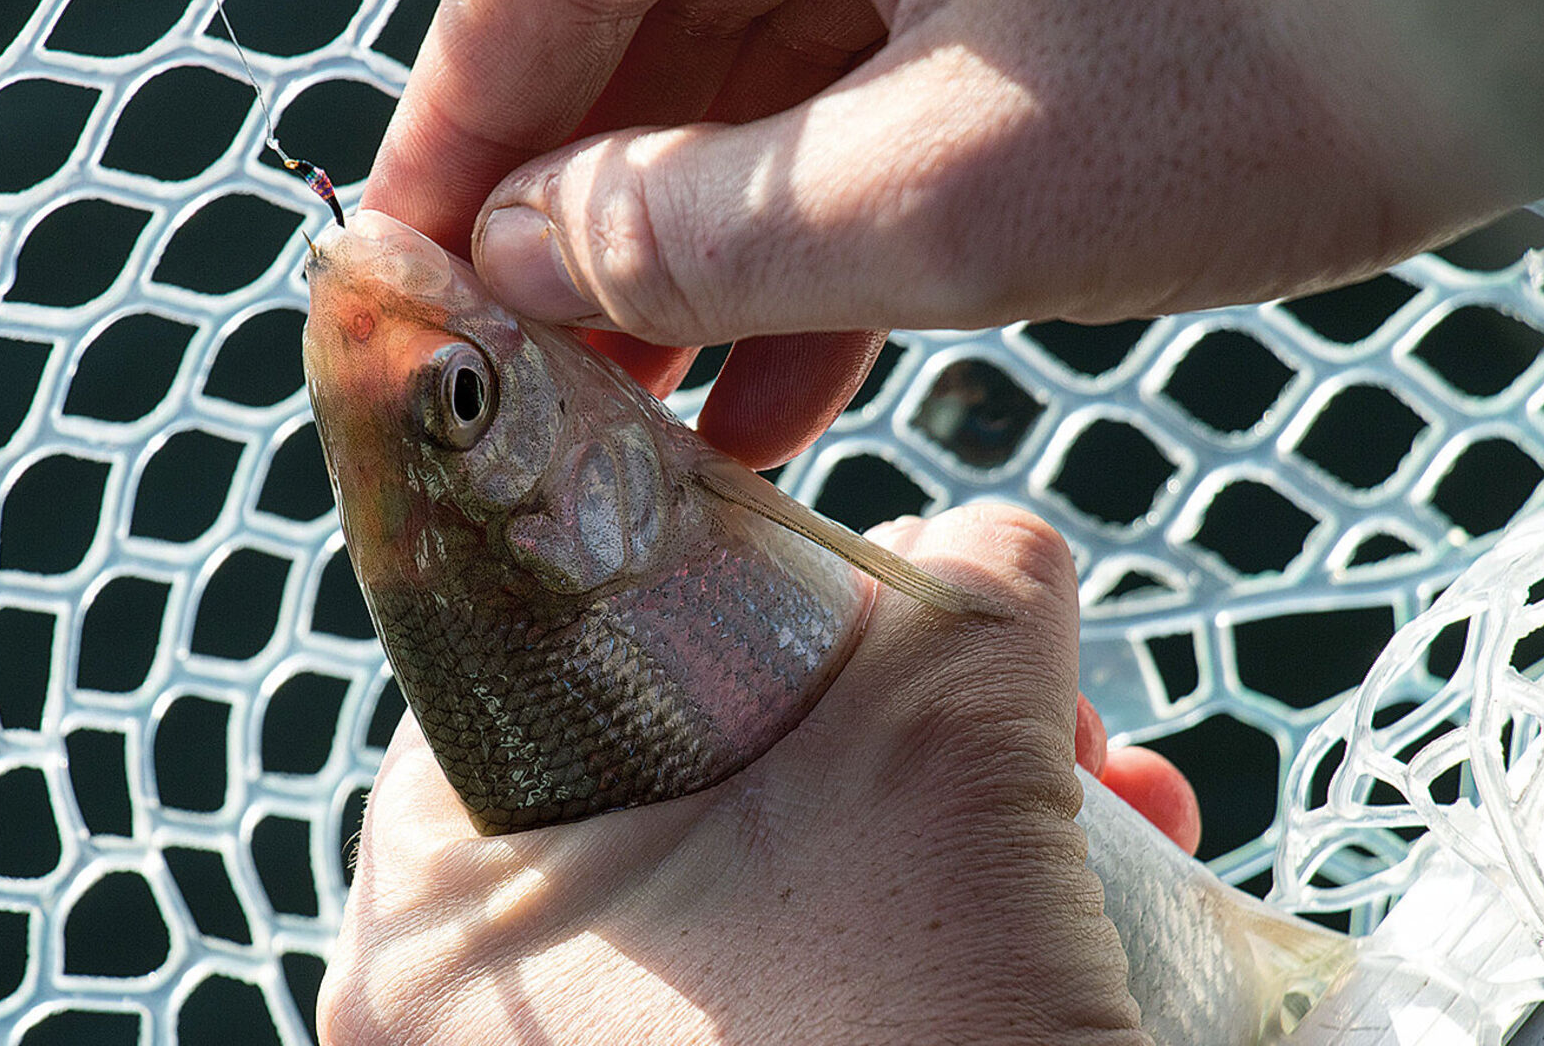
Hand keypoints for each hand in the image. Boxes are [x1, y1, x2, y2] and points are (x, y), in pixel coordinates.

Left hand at [318, 506, 1186, 1044]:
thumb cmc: (915, 1039)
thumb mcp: (950, 758)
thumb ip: (963, 590)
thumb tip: (980, 546)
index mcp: (444, 913)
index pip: (542, 654)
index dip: (719, 581)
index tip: (855, 577)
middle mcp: (477, 1021)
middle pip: (683, 764)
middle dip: (888, 707)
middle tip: (1015, 700)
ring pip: (769, 880)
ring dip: (946, 812)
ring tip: (1099, 792)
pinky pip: (803, 983)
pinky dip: (933, 927)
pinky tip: (1089, 892)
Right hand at [362, 0, 1516, 467]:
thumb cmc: (1301, 53)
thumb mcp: (962, 191)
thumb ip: (710, 234)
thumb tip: (528, 264)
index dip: (451, 144)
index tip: (398, 287)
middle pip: (629, 28)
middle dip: (576, 225)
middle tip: (529, 391)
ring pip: (742, 77)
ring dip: (693, 257)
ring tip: (643, 428)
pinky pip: (862, 98)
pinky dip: (818, 239)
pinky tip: (778, 389)